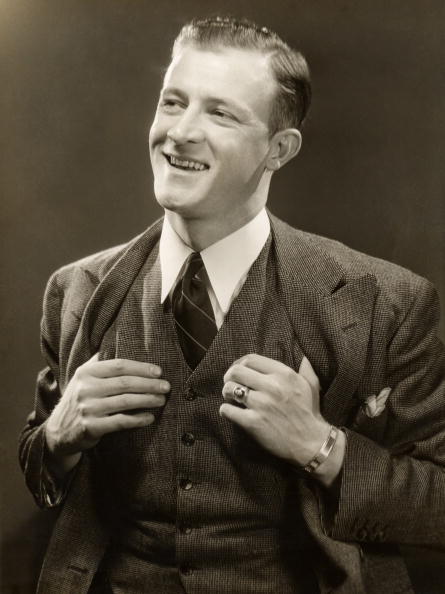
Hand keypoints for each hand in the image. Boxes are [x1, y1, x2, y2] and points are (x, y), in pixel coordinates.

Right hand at [45, 355, 169, 472]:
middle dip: (149, 384)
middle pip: (125, 383)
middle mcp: (85, 388)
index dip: (141, 367)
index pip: (119, 365)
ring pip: (125, 401)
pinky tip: (150, 417)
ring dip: (147, 400)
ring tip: (161, 400)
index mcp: (86, 372)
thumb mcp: (83, 378)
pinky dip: (138, 419)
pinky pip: (120, 422)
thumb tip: (120, 342)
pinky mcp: (91, 427)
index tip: (158, 371)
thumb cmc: (79, 399)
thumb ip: (99, 362)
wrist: (58, 431)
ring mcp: (88, 408)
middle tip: (166, 386)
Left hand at [220, 354, 330, 466]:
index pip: (251, 359)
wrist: (312, 443)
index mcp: (283, 374)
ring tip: (231, 398)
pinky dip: (226, 410)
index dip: (239, 363)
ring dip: (226, 393)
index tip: (238, 370)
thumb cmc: (310, 413)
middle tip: (231, 384)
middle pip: (236, 371)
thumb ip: (305, 369)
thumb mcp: (310, 387)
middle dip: (229, 377)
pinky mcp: (253, 422)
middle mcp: (271, 386)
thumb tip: (303, 357)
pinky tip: (231, 412)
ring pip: (229, 389)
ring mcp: (261, 404)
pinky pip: (228, 410)